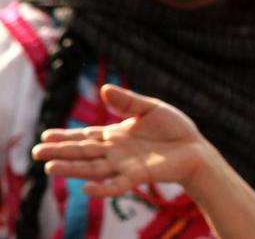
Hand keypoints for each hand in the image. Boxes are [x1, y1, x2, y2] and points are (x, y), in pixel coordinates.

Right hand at [32, 85, 208, 196]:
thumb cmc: (174, 128)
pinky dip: (102, 188)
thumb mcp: (150, 108)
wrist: (195, 147)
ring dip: (72, 168)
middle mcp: (115, 152)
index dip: (66, 136)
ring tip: (50, 167)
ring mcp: (124, 165)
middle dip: (60, 152)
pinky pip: (117, 185)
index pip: (86, 136)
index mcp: (116, 135)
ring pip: (93, 168)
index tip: (45, 135)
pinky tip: (86, 188)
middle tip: (36, 152)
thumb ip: (127, 101)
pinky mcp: (138, 176)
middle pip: (83, 152)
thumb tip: (103, 88)